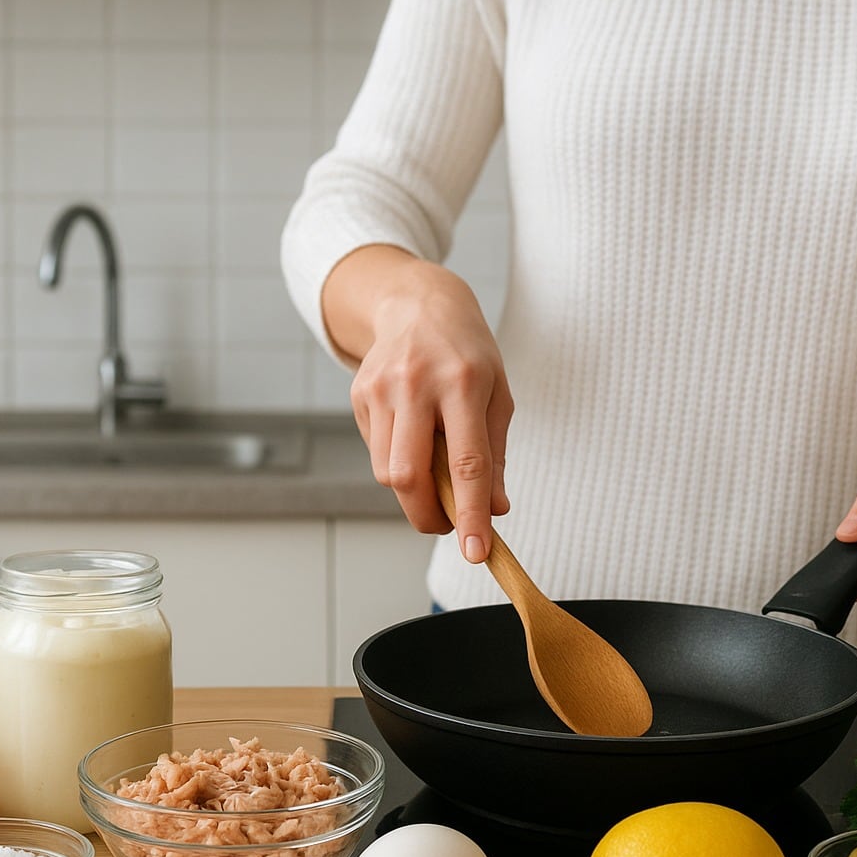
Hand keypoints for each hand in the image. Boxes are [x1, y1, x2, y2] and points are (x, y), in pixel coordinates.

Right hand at [324, 247, 513, 562]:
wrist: (417, 303)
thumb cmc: (468, 355)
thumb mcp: (497, 396)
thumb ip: (495, 456)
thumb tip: (494, 511)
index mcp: (463, 384)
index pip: (467, 464)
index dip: (470, 514)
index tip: (476, 553)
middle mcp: (417, 385)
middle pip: (410, 477)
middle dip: (428, 516)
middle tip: (448, 525)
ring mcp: (381, 389)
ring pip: (388, 473)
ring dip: (414, 493)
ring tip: (435, 473)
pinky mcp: (359, 395)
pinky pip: (377, 453)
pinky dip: (398, 464)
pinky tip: (413, 438)